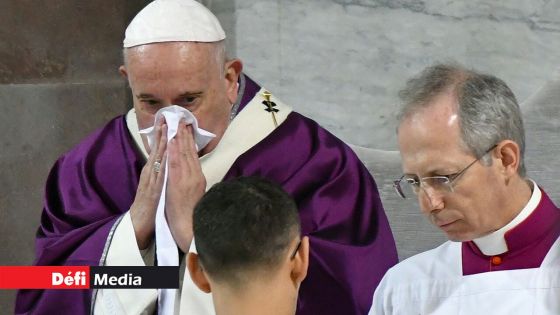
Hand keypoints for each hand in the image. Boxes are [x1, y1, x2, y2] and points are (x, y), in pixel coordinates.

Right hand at [130, 118, 166, 248]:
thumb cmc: (149, 205)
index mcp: (152, 171)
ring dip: (161, 143)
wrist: (139, 222)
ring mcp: (150, 180)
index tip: (167, 122)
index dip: (163, 136)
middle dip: (161, 134)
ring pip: (156, 158)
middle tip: (166, 118)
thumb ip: (159, 173)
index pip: (159, 151)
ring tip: (165, 128)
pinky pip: (158, 172)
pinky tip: (166, 152)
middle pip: (156, 150)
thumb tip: (166, 162)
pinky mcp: (152, 189)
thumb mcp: (155, 185)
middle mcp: (149, 173)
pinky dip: (162, 161)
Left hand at [166, 122, 205, 252]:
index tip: (187, 128)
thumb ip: (194, 181)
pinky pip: (175, 164)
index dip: (190, 141)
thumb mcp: (196, 194)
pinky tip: (172, 141)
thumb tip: (192, 172)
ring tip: (176, 125)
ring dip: (180, 139)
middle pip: (190, 152)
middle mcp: (195, 176)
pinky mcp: (178, 183)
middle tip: (182, 120)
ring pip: (183, 155)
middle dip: (185, 135)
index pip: (194, 155)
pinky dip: (174, 151)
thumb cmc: (191, 214)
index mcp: (198, 178)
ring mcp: (187, 179)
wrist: (189, 227)